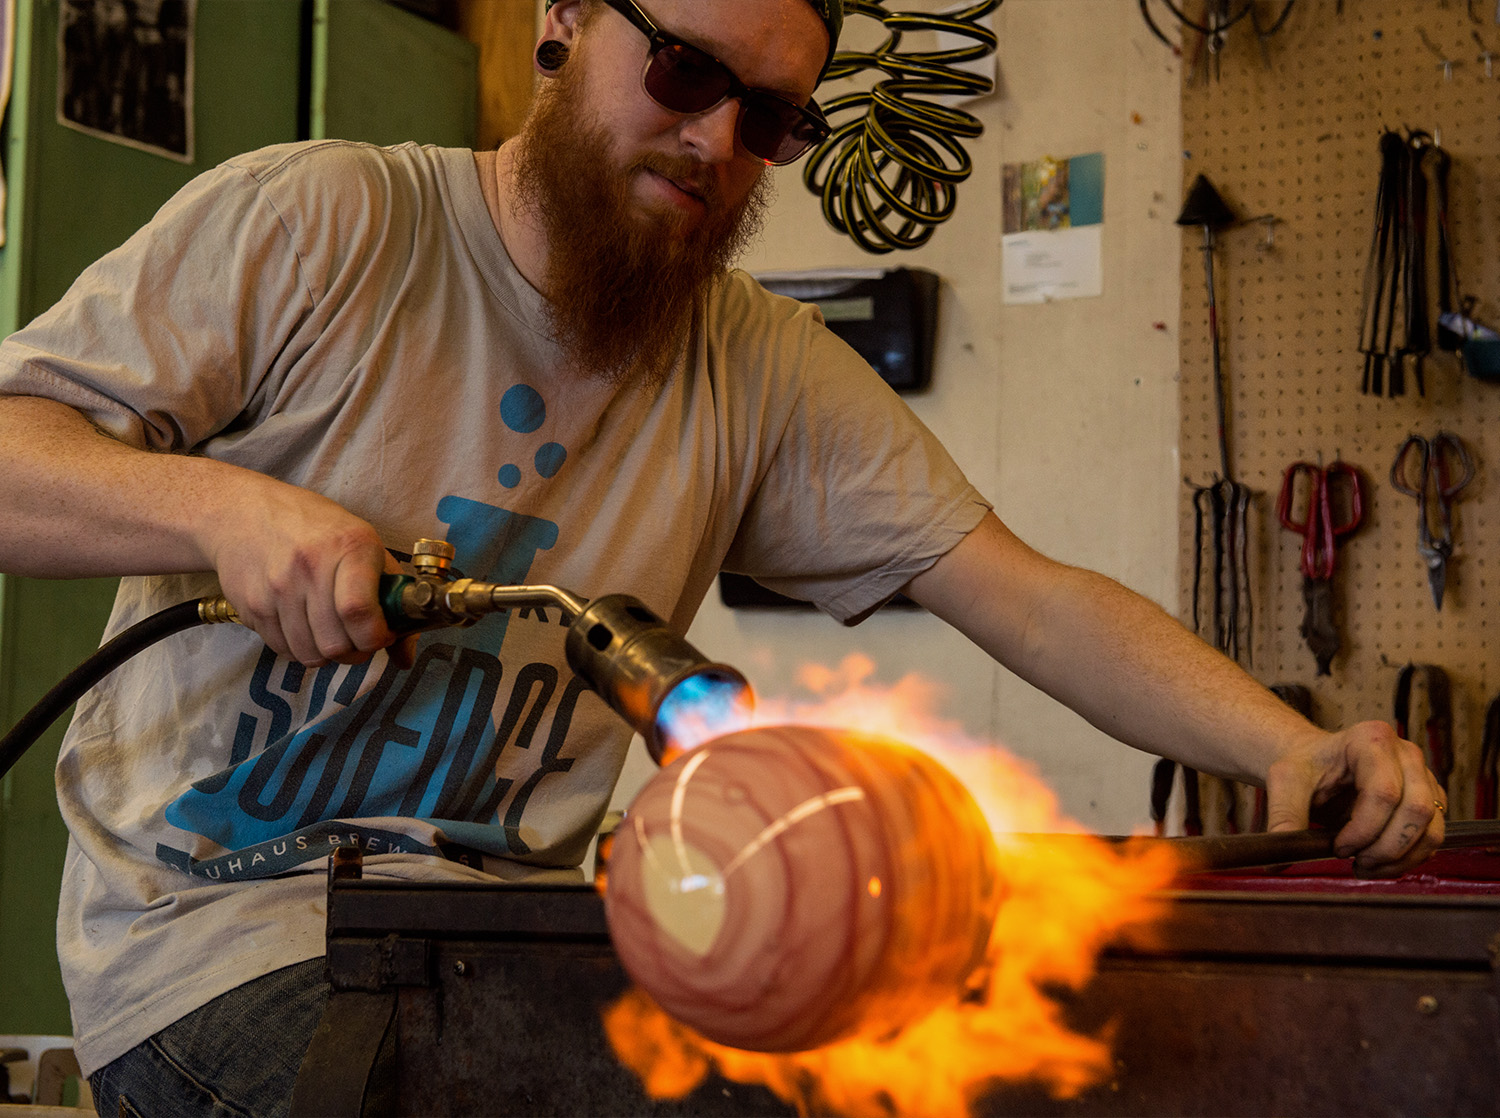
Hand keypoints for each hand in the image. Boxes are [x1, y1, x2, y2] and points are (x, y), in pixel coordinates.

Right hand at [200, 479, 397, 666]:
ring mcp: (277, 589)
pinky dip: (300, 648)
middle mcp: (310, 567)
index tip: (381, 635)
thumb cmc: (315, 528)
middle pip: (336, 644)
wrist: (243, 513)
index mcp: (349, 546)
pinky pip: (283, 650)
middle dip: (355, 652)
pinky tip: (305, 627)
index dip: (376, 637)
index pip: (359, 612)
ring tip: (332, 634)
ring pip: (309, 655)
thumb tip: (406, 658)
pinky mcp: (252, 606)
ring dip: (327, 655)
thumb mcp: (363, 544)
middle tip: (358, 638)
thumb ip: (392, 596)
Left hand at [1264, 720, 1444, 876]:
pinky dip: (1409, 859)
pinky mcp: (1430, 800)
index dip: (1364, 830)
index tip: (1338, 847)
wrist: (1318, 765)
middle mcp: (1406, 754)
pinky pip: (1433, 837)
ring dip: (1399, 858)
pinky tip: (1378, 862)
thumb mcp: (1286, 783)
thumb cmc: (1305, 767)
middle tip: (1355, 861)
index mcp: (1372, 739)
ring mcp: (1424, 777)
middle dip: (1385, 848)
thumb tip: (1279, 861)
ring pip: (1431, 829)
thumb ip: (1284, 817)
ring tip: (1365, 865)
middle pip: (1415, 811)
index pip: (1383, 793)